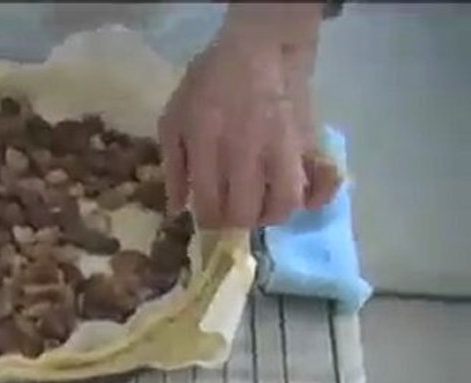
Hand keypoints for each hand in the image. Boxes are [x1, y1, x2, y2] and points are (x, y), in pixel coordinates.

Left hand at [158, 16, 334, 228]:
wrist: (260, 47)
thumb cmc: (210, 83)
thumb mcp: (174, 118)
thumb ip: (173, 165)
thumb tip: (178, 208)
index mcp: (209, 143)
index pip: (210, 204)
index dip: (208, 221)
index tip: (208, 218)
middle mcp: (247, 150)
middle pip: (245, 212)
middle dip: (236, 222)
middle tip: (232, 213)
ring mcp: (282, 146)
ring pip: (284, 204)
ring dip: (270, 214)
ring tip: (261, 207)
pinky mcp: (309, 142)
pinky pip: (322, 181)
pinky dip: (315, 198)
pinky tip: (301, 199)